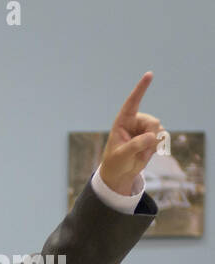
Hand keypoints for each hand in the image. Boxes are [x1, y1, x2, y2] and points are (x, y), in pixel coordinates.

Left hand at [99, 72, 162, 195]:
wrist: (120, 172)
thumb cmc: (115, 162)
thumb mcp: (121, 155)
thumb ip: (135, 145)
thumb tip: (152, 136)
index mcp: (122, 121)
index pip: (132, 102)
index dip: (141, 88)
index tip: (149, 74)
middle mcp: (135, 121)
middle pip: (153, 122)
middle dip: (151, 137)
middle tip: (140, 151)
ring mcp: (145, 128)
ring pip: (160, 130)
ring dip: (153, 145)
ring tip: (140, 154)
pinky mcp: (153, 135)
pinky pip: (163, 137)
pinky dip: (157, 147)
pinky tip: (146, 153)